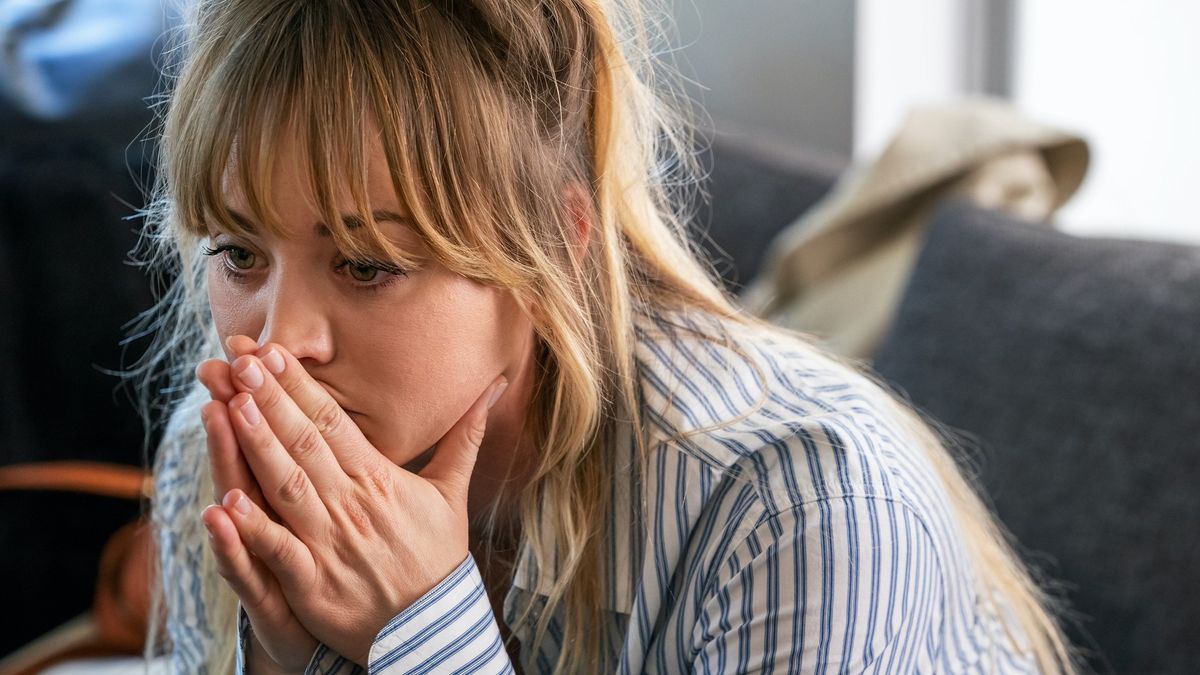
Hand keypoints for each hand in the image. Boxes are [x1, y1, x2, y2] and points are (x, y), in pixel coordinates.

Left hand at [211, 337, 507, 665]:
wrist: (434, 628)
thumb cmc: (437, 556)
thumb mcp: (451, 492)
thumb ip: (465, 436)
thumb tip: (496, 387)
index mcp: (379, 480)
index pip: (332, 424)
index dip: (300, 388)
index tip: (271, 354)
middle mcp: (352, 506)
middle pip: (305, 445)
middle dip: (270, 401)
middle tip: (239, 362)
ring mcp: (331, 545)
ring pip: (288, 488)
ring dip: (259, 447)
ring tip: (231, 406)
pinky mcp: (314, 586)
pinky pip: (281, 553)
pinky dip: (255, 530)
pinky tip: (227, 503)